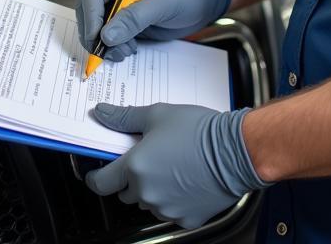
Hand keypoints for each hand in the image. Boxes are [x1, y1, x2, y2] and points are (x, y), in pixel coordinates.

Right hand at [75, 0, 231, 61]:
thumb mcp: (167, 1)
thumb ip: (136, 17)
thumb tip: (106, 36)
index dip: (91, 15)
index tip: (98, 38)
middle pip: (89, 9)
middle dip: (97, 34)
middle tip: (110, 52)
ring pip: (95, 24)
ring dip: (105, 43)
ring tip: (126, 51)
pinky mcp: (123, 17)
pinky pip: (108, 34)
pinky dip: (113, 46)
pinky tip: (128, 49)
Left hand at [86, 102, 267, 228]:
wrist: (235, 150)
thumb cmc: (198, 130)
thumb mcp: (157, 114)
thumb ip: (124, 117)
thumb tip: (101, 113)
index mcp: (135, 168)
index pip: (100, 183)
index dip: (95, 177)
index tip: (97, 172)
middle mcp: (147, 193)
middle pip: (125, 192)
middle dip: (131, 176)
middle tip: (148, 156)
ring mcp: (166, 209)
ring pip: (148, 202)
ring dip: (152, 188)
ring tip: (171, 165)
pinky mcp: (186, 219)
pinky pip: (170, 210)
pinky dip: (173, 198)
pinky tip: (185, 179)